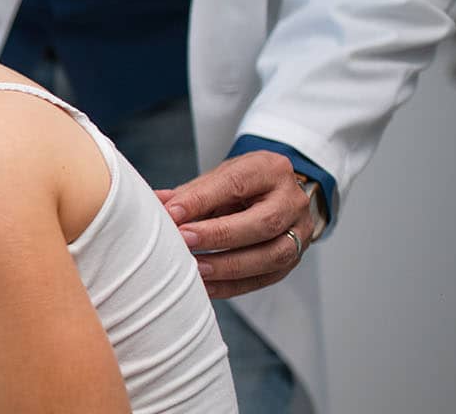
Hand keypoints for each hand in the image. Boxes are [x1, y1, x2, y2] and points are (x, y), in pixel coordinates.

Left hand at [155, 151, 314, 298]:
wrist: (275, 196)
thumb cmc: (243, 185)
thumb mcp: (219, 178)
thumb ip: (190, 193)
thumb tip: (155, 205)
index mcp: (271, 170)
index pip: (237, 183)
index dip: (202, 199)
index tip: (172, 213)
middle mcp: (292, 201)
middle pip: (262, 223)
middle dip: (219, 235)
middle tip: (183, 241)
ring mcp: (300, 233)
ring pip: (270, 255)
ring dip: (227, 266)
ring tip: (194, 268)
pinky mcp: (293, 260)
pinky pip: (263, 279)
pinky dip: (231, 285)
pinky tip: (205, 286)